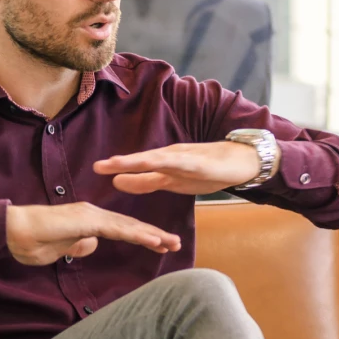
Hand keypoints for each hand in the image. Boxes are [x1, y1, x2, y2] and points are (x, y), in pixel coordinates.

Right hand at [6, 203, 181, 265]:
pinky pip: (117, 229)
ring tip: (172, 243)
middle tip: (176, 243)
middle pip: (130, 226)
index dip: (142, 237)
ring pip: (128, 227)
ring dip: (152, 235)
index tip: (161, 245)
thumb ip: (77, 246)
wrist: (10, 231)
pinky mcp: (87, 220)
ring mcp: (91, 216)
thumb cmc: (30, 242)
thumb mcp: (59, 251)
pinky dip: (137, 234)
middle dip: (154, 235)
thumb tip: (92, 245)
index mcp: (88, 222)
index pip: (122, 230)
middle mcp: (93, 215)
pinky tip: (154, 241)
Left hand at [93, 141, 269, 194]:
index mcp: (163, 162)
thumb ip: (147, 181)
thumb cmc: (208, 170)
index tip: (96, 169)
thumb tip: (117, 182)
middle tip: (99, 166)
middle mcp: (172, 156)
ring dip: (140, 161)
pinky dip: (169, 163)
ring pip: (159, 159)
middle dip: (122, 163)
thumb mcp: (173, 180)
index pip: (137, 164)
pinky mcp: (202, 162)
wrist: (241, 161)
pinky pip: (184, 163)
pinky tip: (158, 162)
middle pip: (143, 159)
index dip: (117, 166)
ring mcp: (187, 158)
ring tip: (122, 163)